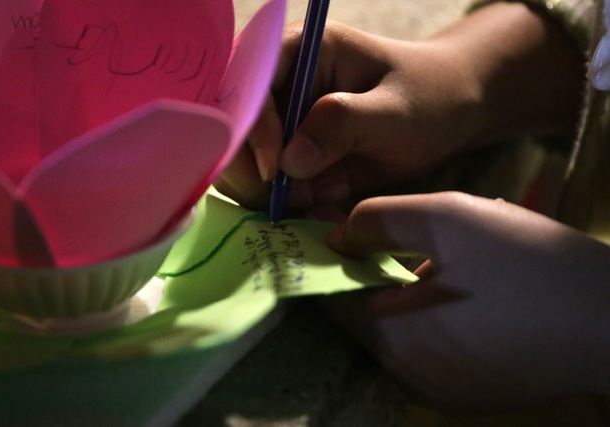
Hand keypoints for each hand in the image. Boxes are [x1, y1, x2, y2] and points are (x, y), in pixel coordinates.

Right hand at [215, 2, 583, 211]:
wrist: (448, 116)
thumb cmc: (428, 97)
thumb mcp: (394, 109)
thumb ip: (342, 124)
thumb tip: (289, 162)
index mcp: (298, 51)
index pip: (249, 87)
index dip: (252, 130)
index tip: (275, 172)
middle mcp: (280, 85)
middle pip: (235, 131)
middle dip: (259, 173)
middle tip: (300, 198)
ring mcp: (284, 122)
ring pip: (248, 166)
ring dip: (281, 193)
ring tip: (331, 193)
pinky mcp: (293, 154)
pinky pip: (275, 187)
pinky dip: (297, 202)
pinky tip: (335, 196)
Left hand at [321, 192, 609, 413]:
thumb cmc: (526, 263)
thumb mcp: (446, 217)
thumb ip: (377, 221)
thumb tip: (336, 239)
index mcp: (391, 339)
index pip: (331, 298)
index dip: (333, 261)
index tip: (344, 232)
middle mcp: (406, 378)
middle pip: (367, 316)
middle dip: (378, 276)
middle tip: (414, 243)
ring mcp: (441, 392)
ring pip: (403, 332)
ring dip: (412, 296)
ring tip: (453, 266)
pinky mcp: (472, 396)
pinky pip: (434, 351)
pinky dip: (438, 320)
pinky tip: (476, 296)